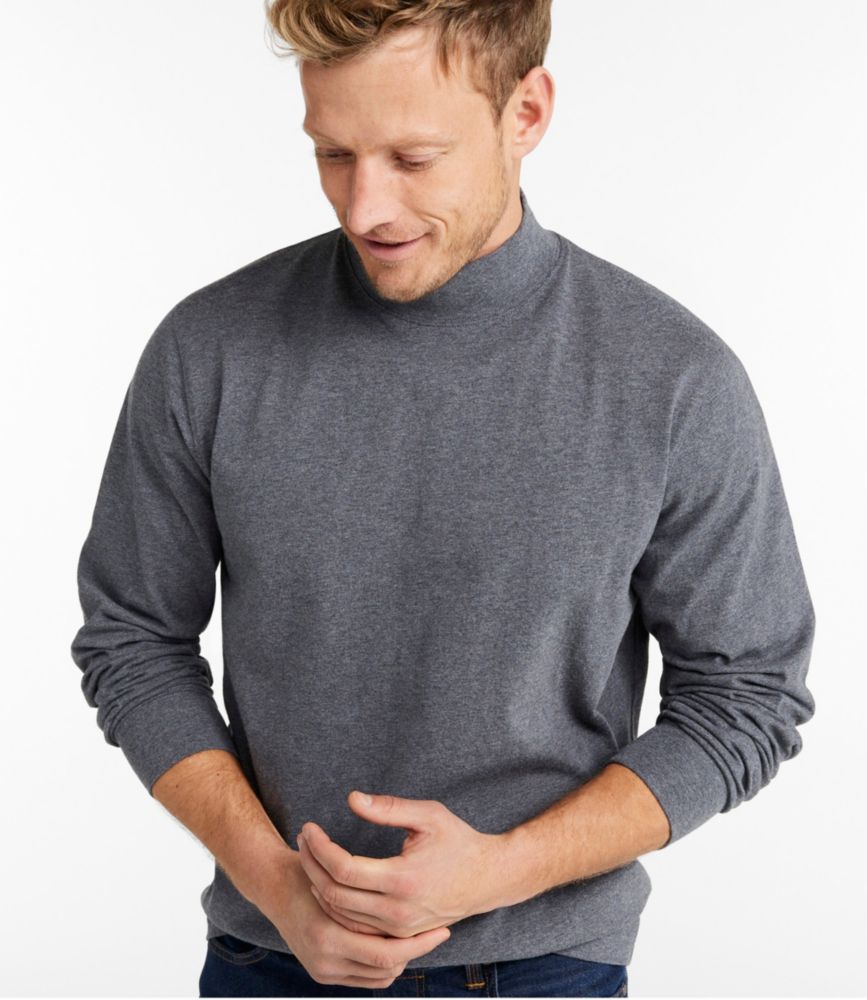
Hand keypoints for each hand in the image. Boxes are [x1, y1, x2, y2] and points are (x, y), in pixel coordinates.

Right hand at [262, 852, 450, 988]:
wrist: (271, 885)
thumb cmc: (305, 865)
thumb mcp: (333, 861)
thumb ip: (356, 864)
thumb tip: (394, 853)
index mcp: (328, 934)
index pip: (388, 953)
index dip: (418, 942)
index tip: (443, 927)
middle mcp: (325, 959)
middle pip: (387, 967)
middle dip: (416, 951)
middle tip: (441, 933)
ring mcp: (322, 970)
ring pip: (379, 976)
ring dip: (401, 958)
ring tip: (423, 935)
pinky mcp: (322, 974)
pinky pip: (365, 978)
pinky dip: (384, 964)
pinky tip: (398, 942)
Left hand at [296, 791, 504, 939]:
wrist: (487, 879)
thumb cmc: (458, 841)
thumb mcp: (428, 815)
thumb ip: (388, 808)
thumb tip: (352, 799)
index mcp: (403, 879)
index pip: (344, 869)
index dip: (320, 848)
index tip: (309, 828)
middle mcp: (397, 910)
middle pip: (335, 895)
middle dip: (311, 865)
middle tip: (303, 840)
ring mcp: (397, 927)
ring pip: (341, 915)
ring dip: (318, 886)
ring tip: (310, 856)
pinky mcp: (398, 935)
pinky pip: (355, 926)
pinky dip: (335, 906)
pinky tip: (327, 881)